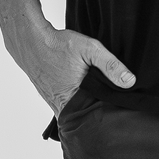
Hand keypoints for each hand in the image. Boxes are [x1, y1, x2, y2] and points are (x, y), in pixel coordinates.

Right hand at [16, 20, 134, 114]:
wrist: (29, 39)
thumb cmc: (57, 44)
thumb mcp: (90, 50)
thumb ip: (111, 65)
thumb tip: (129, 82)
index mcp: (70, 100)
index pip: (91, 119)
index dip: (104, 117)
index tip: (116, 114)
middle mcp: (58, 105)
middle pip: (81, 118)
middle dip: (94, 114)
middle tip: (109, 109)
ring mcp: (51, 101)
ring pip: (72, 111)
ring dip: (84, 107)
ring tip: (98, 101)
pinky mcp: (47, 94)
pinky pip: (64, 103)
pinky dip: (73, 100)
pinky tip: (81, 91)